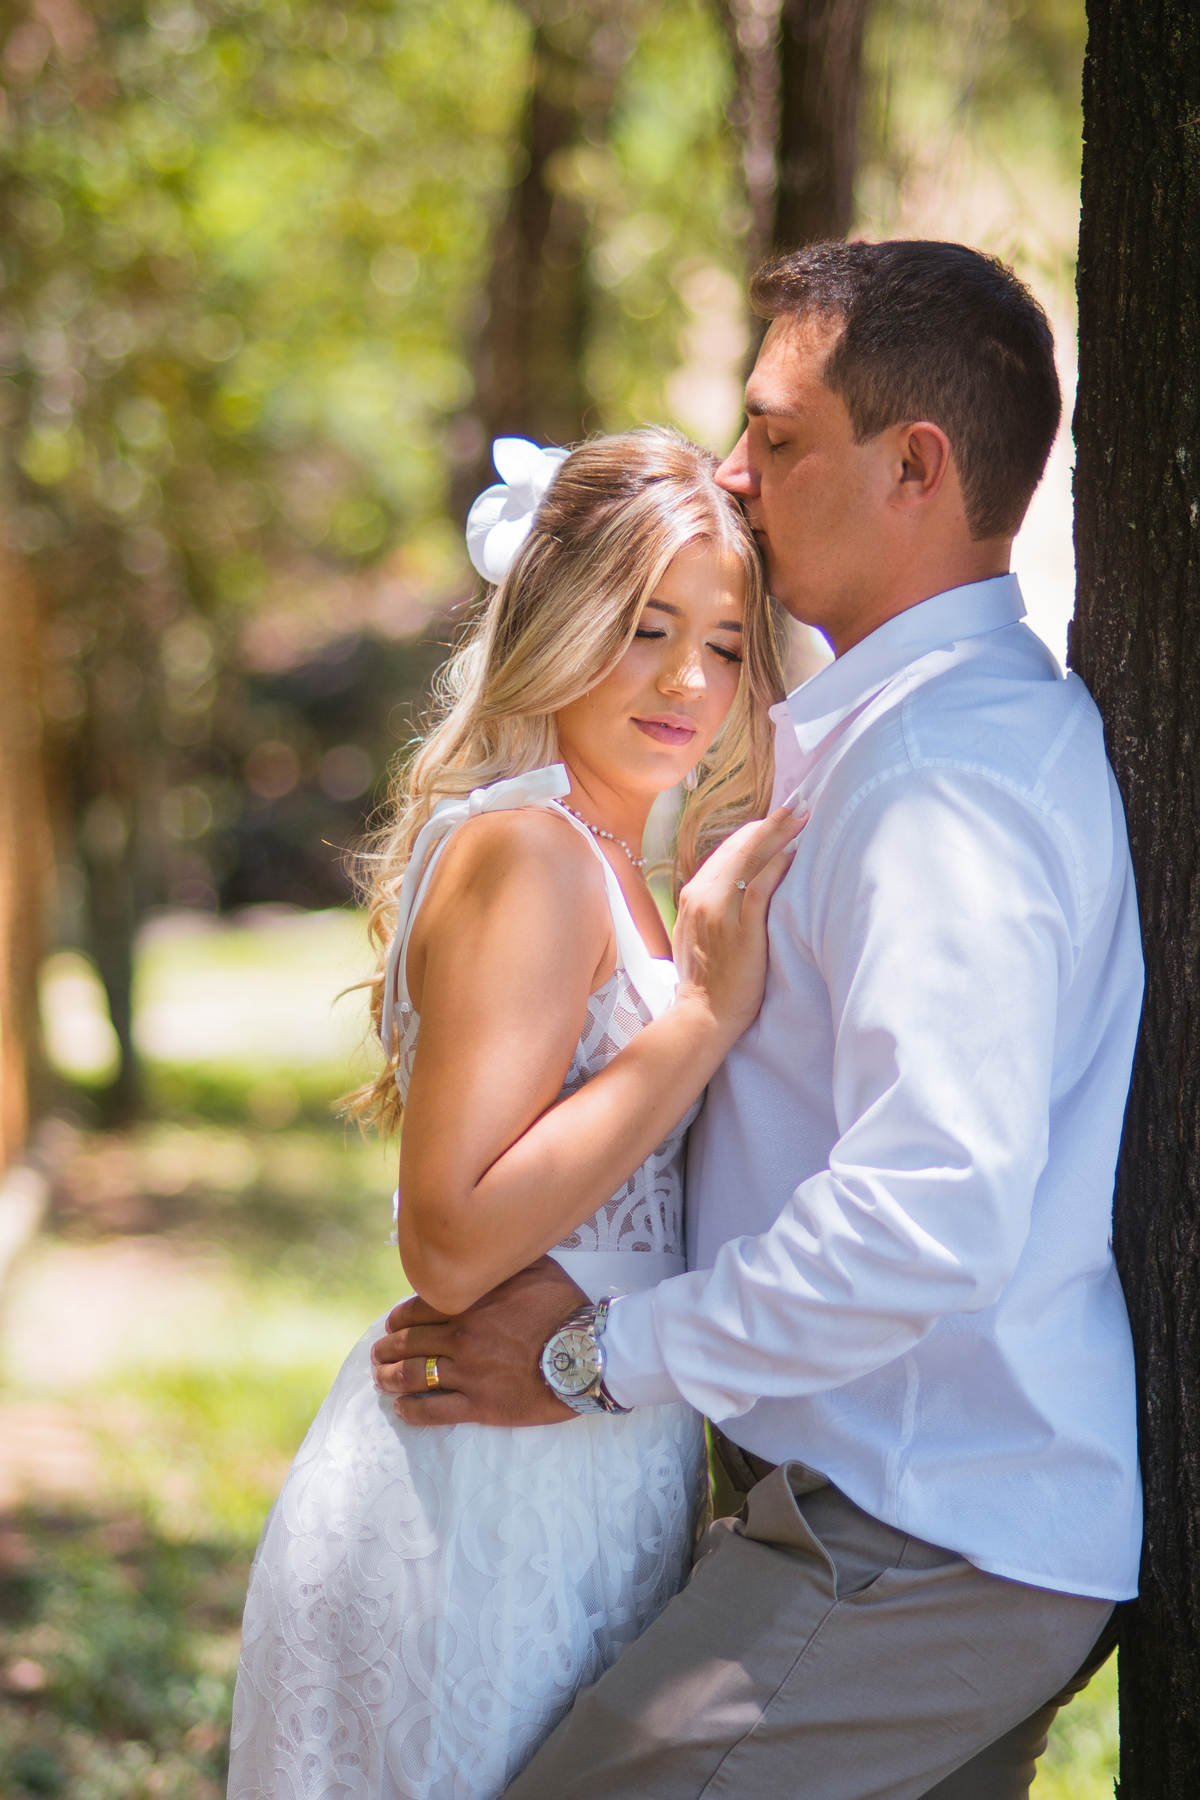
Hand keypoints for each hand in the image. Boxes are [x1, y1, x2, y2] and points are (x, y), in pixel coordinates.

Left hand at [371, 1257, 587, 1425]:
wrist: (586, 1354)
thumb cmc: (564, 1308)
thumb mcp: (535, 1268)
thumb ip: (504, 1259)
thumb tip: (490, 1243)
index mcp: (469, 1303)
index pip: (416, 1309)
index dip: (398, 1318)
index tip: (393, 1324)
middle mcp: (461, 1337)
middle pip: (407, 1343)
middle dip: (386, 1348)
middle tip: (379, 1353)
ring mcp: (468, 1373)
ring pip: (413, 1376)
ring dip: (389, 1378)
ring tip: (380, 1379)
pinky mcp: (480, 1405)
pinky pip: (434, 1410)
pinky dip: (412, 1411)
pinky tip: (401, 1409)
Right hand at [673, 801, 807, 1038]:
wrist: (703, 1015)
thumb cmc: (707, 980)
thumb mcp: (698, 934)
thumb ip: (713, 907)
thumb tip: (738, 886)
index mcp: (692, 896)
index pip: (725, 852)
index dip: (753, 832)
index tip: (775, 820)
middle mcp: (702, 897)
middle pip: (738, 848)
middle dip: (770, 824)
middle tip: (797, 805)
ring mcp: (720, 913)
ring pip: (750, 861)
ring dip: (779, 835)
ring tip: (802, 817)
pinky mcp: (741, 930)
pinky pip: (760, 888)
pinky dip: (777, 866)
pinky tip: (795, 852)